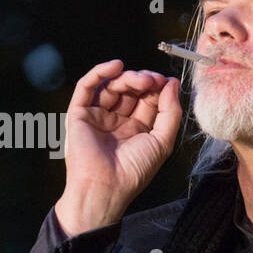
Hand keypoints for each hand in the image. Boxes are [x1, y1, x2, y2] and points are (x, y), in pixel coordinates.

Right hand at [56, 60, 182, 234]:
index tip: (167, 82)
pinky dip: (100, 73)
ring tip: (141, 80)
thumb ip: (170, 112)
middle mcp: (118, 121)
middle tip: (153, 80)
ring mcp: (98, 116)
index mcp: (137, 129)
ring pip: (112, 86)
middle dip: (144, 81)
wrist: (106, 186)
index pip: (148, 100)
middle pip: (131, 91)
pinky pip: (87, 87)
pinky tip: (116, 66)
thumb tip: (172, 83)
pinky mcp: (79, 114)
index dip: (157, 88)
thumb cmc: (134, 170)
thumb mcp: (162, 141)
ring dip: (128, 78)